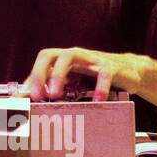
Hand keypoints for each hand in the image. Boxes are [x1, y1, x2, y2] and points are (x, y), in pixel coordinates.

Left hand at [22, 48, 144, 102]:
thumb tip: (28, 102)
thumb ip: (55, 90)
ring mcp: (93, 59)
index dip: (34, 76)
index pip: (44, 59)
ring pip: (71, 55)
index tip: (28, 97)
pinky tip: (97, 101)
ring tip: (56, 95)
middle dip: (42, 73)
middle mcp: (76, 56)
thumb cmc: (95, 79)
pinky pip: (104, 73)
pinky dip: (99, 87)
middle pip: (53, 54)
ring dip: (59, 74)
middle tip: (39, 96)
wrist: (128, 73)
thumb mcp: (74, 85)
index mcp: (65, 60)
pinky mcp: (112, 67)